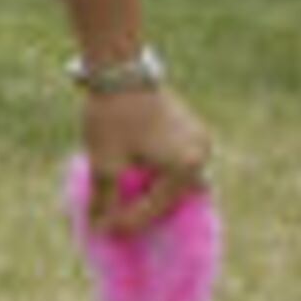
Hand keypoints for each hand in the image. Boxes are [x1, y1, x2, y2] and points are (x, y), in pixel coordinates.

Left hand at [80, 83, 210, 229]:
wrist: (118, 69)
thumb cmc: (112, 117)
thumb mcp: (104, 163)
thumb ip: (104, 199)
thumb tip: (99, 228)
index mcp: (186, 166)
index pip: (157, 206)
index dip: (130, 221)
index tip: (106, 231)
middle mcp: (202, 153)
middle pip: (175, 196)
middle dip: (150, 210)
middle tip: (122, 223)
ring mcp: (199, 138)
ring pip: (179, 179)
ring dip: (157, 191)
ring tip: (129, 204)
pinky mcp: (190, 126)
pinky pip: (178, 160)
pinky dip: (161, 173)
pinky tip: (138, 179)